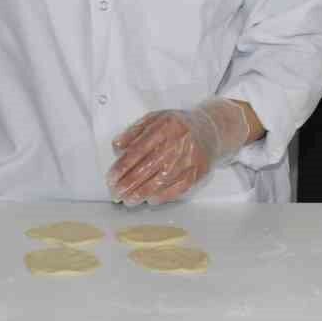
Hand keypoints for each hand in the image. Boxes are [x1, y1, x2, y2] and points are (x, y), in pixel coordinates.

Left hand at [106, 97, 255, 205]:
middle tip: (116, 194)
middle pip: (148, 168)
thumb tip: (117, 147)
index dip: (122, 167)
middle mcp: (179, 142)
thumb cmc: (178, 126)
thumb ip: (134, 131)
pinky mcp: (198, 172)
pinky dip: (162, 196)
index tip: (111, 178)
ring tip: (128, 200)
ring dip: (141, 194)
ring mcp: (190, 159)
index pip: (138, 150)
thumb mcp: (155, 119)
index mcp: (165, 126)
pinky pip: (177, 189)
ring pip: (161, 181)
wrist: (210, 131)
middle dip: (128, 184)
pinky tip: (149, 200)